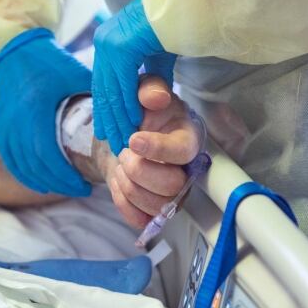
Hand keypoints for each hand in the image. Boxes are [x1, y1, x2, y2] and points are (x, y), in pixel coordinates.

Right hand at [0, 28, 91, 196]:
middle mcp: (14, 124)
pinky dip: (27, 174)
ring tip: (66, 186)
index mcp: (35, 112)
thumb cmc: (49, 60)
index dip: (66, 177)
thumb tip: (124, 116)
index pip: (49, 157)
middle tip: (81, 190)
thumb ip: (97, 96)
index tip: (86, 186)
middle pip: (36, 167)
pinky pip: (11, 160)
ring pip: (22, 167)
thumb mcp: (75, 74)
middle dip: (60, 183)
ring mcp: (2, 127)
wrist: (14, 48)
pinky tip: (43, 183)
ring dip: (45, 182)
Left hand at [92, 0, 176, 154]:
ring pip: (112, 91)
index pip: (104, 83)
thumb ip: (151, 76)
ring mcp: (110, 43)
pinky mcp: (122, 47)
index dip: (106, 110)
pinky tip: (134, 123)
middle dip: (110, 120)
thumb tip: (149, 98)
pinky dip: (128, 106)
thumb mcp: (159, 55)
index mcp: (108, 41)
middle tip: (115, 144)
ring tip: (125, 140)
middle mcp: (104, 41)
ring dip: (119, 119)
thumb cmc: (177, 24)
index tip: (109, 132)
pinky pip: (123, 85)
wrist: (187, 1)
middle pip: (104, 90)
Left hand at [100, 76, 200, 228]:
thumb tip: (155, 97)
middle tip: (124, 152)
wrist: (122, 133)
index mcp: (188, 137)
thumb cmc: (141, 112)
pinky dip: (122, 200)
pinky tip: (119, 181)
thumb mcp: (144, 91)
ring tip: (121, 164)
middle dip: (139, 170)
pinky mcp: (155, 209)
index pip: (183, 151)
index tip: (133, 140)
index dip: (158, 149)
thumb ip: (150, 89)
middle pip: (172, 186)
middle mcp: (186, 170)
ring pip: (156, 206)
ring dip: (128, 185)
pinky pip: (140, 218)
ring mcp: (172, 194)